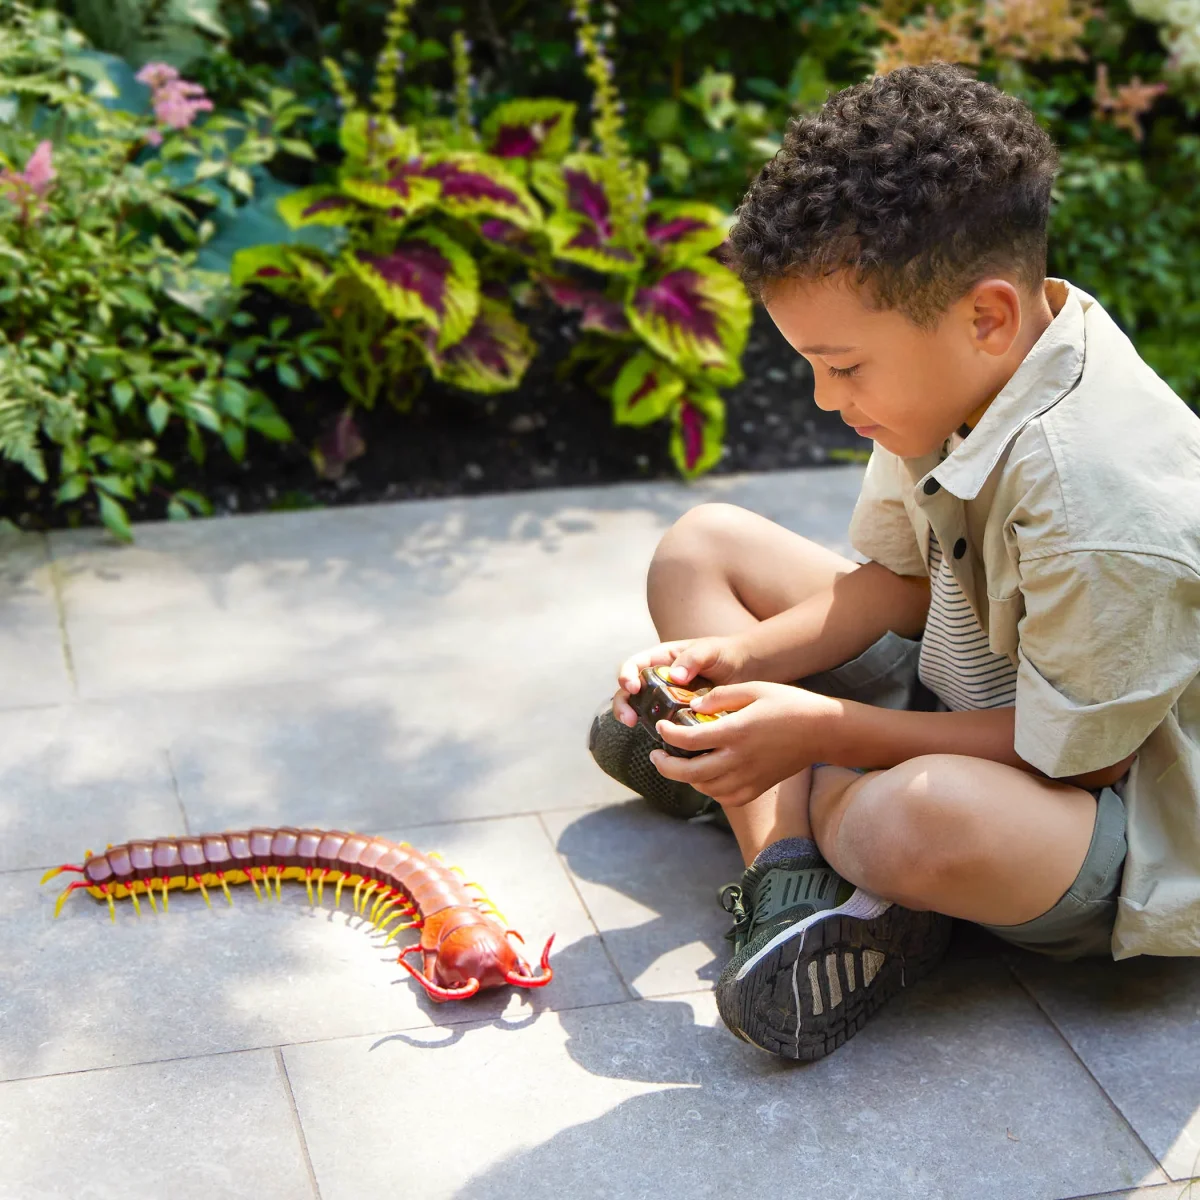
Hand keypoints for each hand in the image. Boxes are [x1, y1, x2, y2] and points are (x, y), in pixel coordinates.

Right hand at [612, 635, 749, 726]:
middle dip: (623, 703)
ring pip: (640, 708)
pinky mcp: (677, 715)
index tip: (633, 687)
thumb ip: (692, 659)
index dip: (627, 675)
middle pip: (629, 690)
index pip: (634, 665)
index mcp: (661, 659)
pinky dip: (658, 731)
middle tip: (629, 718)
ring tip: (635, 726)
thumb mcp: (709, 650)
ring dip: (632, 717)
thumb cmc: (724, 654)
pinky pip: (662, 724)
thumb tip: (675, 676)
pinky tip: (663, 738)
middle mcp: (658, 679)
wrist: (746, 671)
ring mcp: (665, 698)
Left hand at [649, 682, 837, 807]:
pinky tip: (706, 776)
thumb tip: (692, 707)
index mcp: (736, 731)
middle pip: (690, 773)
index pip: (689, 739)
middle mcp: (740, 759)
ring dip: (686, 778)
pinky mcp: (758, 788)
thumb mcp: (753, 689)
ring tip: (679, 763)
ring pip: (705, 788)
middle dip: (665, 766)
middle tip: (655, 756)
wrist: (822, 730)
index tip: (661, 727)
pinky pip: (725, 798)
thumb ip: (719, 697)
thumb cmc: (788, 704)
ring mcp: (749, 777)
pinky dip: (709, 790)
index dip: (668, 735)